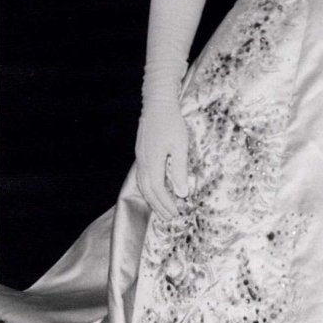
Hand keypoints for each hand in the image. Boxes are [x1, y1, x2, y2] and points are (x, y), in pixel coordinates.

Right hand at [135, 100, 189, 219]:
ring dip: (152, 199)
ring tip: (162, 209)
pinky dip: (148, 189)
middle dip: (158, 206)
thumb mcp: (180, 146)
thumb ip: (180, 170)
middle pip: (148, 191)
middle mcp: (143, 163)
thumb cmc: (172, 123)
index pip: (158, 190)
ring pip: (142, 185)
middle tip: (169, 217)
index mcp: (153, 162)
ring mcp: (140, 158)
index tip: (176, 212)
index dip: (166, 203)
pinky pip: (141, 177)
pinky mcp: (141, 154)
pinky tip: (154, 191)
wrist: (157, 104)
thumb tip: (182, 193)